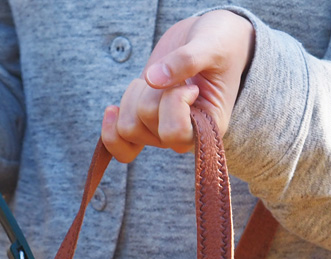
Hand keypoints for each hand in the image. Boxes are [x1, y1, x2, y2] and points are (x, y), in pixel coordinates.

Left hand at [102, 11, 253, 162]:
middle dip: (152, 89)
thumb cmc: (219, 43)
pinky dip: (110, 128)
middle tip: (174, 72)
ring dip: (134, 96)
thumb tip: (152, 78)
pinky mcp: (146, 125)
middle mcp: (185, 137)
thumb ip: (186, 60)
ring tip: (157, 79)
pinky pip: (118, 144)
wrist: (211, 42)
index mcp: (209, 126)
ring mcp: (162, 133)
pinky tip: (112, 110)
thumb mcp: (210, 45)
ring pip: (127, 127)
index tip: (191, 85)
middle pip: (146, 119)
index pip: (175, 132)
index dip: (172, 102)